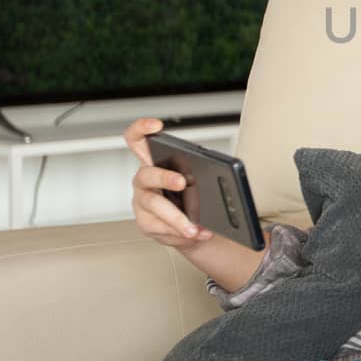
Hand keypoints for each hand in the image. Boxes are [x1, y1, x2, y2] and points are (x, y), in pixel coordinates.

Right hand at [124, 118, 212, 248]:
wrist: (190, 227)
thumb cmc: (192, 197)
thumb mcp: (197, 181)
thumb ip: (202, 173)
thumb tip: (223, 173)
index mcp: (154, 161)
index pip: (137, 139)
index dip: (142, 129)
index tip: (156, 125)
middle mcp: (144, 180)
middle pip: (146, 173)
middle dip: (165, 177)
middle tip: (183, 182)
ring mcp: (142, 202)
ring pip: (154, 205)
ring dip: (177, 217)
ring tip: (193, 227)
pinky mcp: (145, 223)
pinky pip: (160, 228)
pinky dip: (180, 233)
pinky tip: (196, 234)